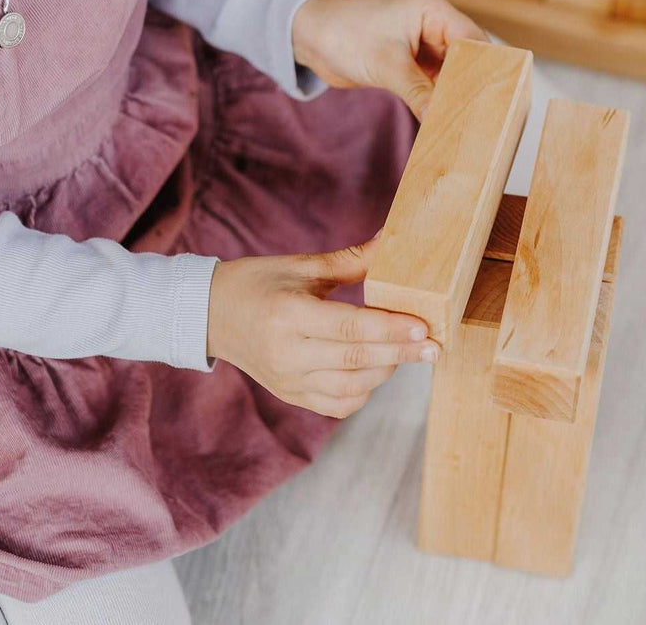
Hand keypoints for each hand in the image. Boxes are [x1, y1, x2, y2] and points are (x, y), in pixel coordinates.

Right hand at [206, 236, 438, 418]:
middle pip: (356, 360)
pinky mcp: (290, 395)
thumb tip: (392, 240)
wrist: (210, 315)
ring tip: (409, 351)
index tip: (424, 325)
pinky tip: (378, 370)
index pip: (351, 328)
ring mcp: (288, 380)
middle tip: (435, 346)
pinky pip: (337, 404)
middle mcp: (287, 354)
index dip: (390, 328)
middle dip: (401, 353)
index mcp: (288, 315)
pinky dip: (364, 391)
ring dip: (386, 371)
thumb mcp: (301, 265)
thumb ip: (351, 261)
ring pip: (351, 387)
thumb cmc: (258, 282)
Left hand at [292, 0, 487, 118]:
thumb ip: (417, 92)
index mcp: (433, 9)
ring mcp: (422, 42)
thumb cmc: (343, 34)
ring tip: (467, 123)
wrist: (307, 34)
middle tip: (484, 117)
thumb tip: (440, 119)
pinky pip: (433, 80)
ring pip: (451, 71)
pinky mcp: (410, 59)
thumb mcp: (385, 65)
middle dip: (472, 84)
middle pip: (466, 57)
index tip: (496, 99)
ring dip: (454, 94)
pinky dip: (437, 97)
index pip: (473, 39)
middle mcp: (433, 23)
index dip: (485, 68)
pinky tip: (444, 118)